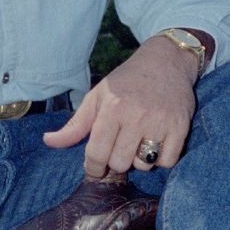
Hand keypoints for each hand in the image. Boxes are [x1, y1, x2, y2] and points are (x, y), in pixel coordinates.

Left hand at [43, 33, 199, 177]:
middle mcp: (136, 116)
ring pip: (143, 165)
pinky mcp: (180, 127)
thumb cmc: (126, 82)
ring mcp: (160, 122)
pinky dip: (160, 159)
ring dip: (139, 159)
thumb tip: (48, 142)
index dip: (92, 167)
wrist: (166, 62)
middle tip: (119, 146)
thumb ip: (75, 124)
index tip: (95, 166)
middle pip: (119, 163)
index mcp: (112, 108)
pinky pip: (167, 162)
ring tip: (138, 141)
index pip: (96, 154)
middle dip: (116, 160)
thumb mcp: (97, 97)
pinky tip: (156, 143)